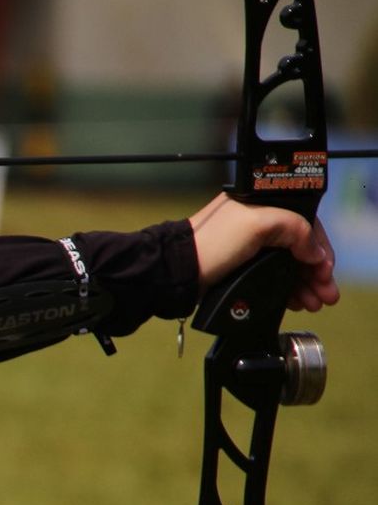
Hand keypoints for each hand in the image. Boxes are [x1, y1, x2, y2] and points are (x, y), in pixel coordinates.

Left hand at [189, 194, 338, 311]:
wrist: (177, 272)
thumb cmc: (210, 243)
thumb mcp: (258, 223)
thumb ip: (294, 228)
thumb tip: (313, 251)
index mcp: (262, 202)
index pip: (304, 222)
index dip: (319, 247)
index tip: (326, 270)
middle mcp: (257, 221)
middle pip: (299, 246)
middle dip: (315, 271)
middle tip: (326, 294)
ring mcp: (249, 246)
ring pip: (288, 264)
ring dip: (304, 283)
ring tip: (313, 302)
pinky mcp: (241, 266)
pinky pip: (274, 275)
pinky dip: (287, 287)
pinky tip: (296, 300)